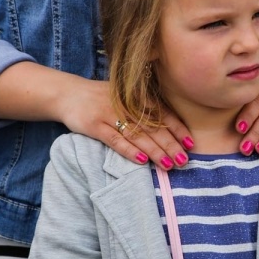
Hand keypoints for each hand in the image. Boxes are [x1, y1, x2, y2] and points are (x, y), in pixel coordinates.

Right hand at [55, 76, 192, 168]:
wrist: (68, 93)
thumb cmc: (103, 99)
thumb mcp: (126, 98)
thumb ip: (145, 110)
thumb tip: (170, 130)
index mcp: (137, 98)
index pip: (163, 114)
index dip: (178, 129)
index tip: (190, 144)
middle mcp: (127, 105)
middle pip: (153, 128)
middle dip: (170, 145)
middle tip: (184, 161)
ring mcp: (110, 114)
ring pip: (137, 136)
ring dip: (155, 151)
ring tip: (168, 165)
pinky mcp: (95, 125)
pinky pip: (115, 140)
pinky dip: (129, 151)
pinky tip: (142, 161)